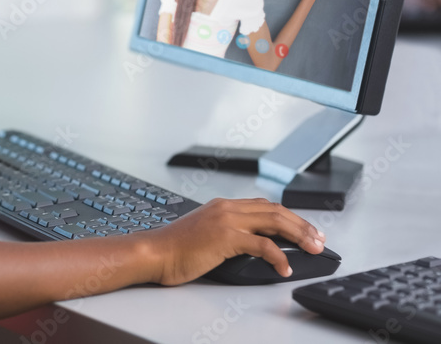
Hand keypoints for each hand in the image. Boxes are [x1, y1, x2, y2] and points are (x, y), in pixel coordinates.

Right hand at [142, 198, 325, 284]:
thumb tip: (251, 246)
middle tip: (319, 239)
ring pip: (275, 222)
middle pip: (276, 210)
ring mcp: (227, 220)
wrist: (155, 252)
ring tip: (313, 249)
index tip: (305, 230)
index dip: (290, 217)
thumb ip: (227, 232)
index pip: (265, 205)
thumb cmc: (175, 249)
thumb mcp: (205, 233)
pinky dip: (279, 257)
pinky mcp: (226, 237)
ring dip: (299, 236)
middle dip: (302, 225)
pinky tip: (284, 268)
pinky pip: (263, 245)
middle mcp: (227, 208)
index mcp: (222, 206)